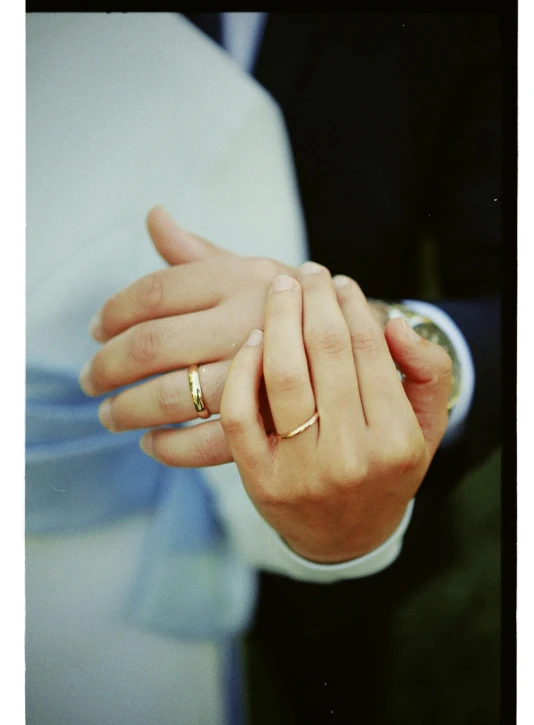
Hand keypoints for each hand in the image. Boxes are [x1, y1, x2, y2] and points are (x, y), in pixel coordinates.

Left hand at [80, 207, 386, 465]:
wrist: (371, 352)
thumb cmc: (299, 310)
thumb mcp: (258, 271)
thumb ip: (201, 253)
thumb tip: (155, 217)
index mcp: (243, 278)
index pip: (155, 291)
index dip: (112, 312)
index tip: (94, 329)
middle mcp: (249, 322)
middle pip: (151, 344)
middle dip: (106, 366)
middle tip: (89, 379)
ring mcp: (261, 375)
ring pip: (172, 396)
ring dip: (128, 409)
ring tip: (109, 415)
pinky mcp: (273, 422)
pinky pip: (208, 443)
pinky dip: (171, 448)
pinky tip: (152, 443)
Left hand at [219, 263, 451, 562]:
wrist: (345, 536)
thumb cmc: (385, 469)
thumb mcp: (426, 427)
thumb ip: (428, 372)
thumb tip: (395, 324)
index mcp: (396, 440)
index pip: (369, 350)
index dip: (351, 305)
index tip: (340, 281)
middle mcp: (350, 456)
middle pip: (325, 352)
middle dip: (313, 299)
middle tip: (306, 271)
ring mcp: (301, 471)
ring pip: (283, 376)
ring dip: (278, 319)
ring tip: (279, 288)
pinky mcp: (260, 479)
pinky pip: (241, 414)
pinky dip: (242, 369)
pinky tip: (251, 338)